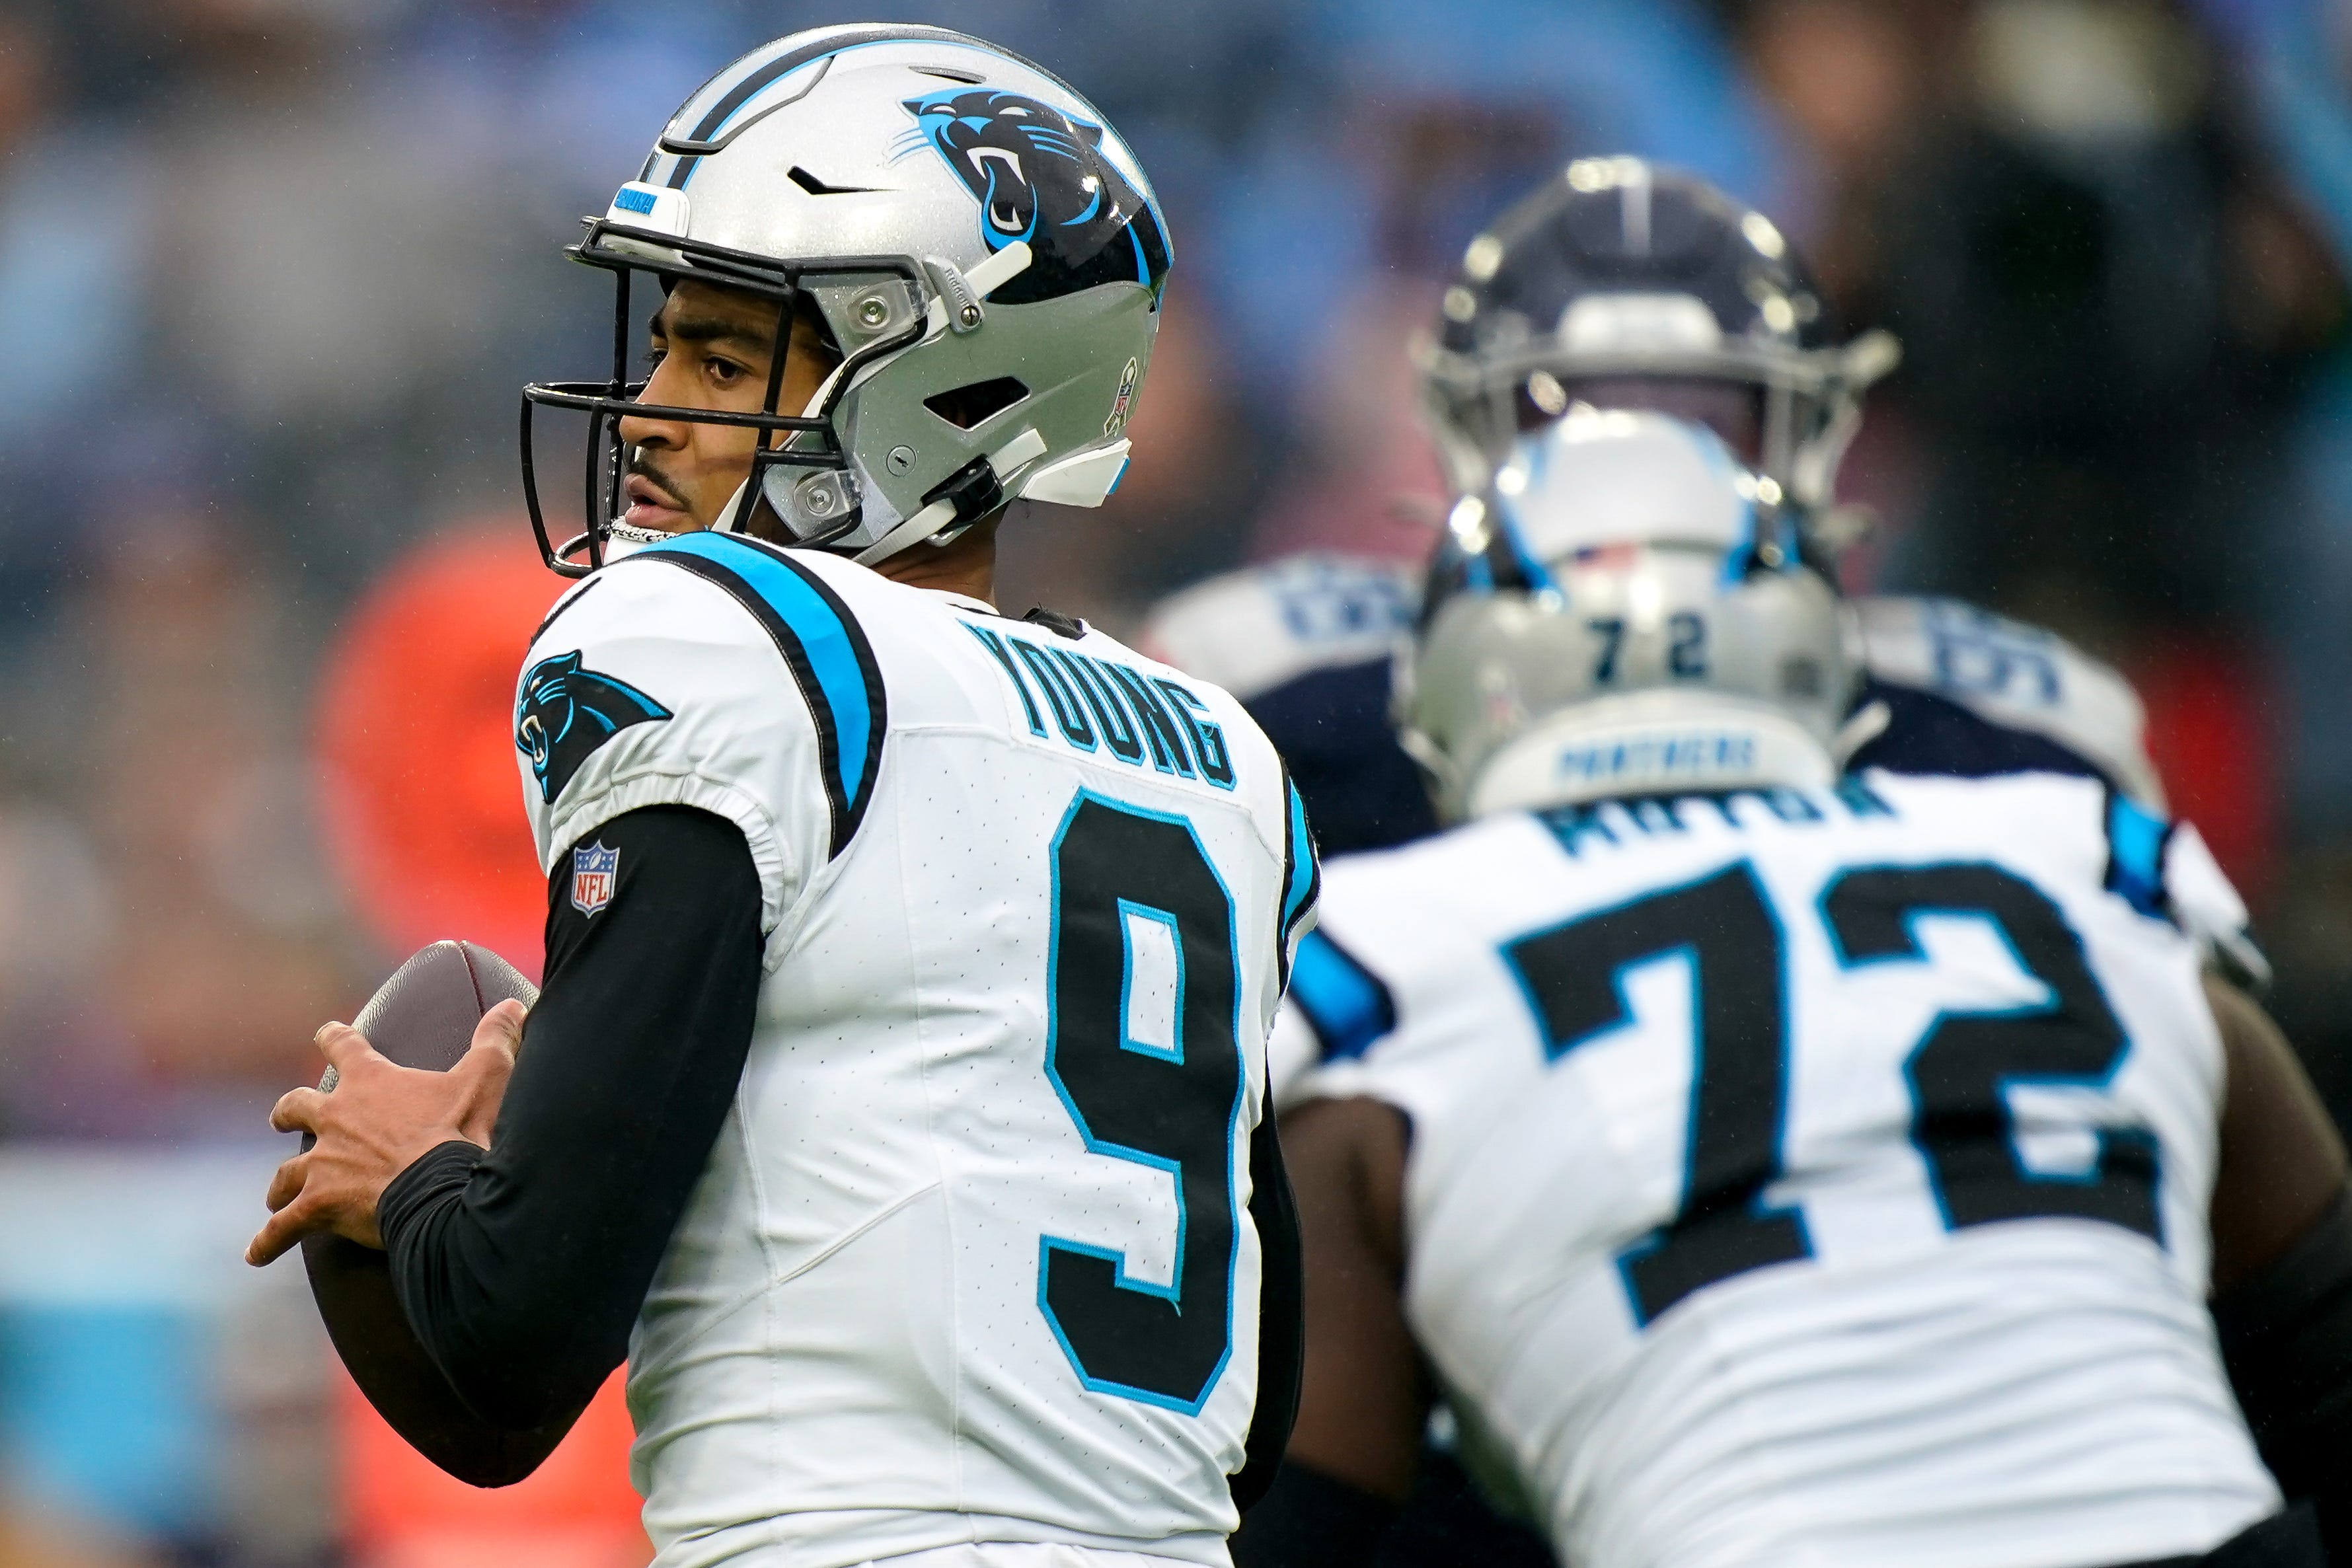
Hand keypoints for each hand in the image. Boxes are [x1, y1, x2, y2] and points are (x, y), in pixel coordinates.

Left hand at [246, 1000, 527, 1266]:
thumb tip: (513, 1005)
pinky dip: (269, 1240)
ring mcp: (322, 1163)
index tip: (326, 1033)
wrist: (440, 1189)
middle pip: (296, 1107)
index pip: (344, 1046)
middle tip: (283, 1117)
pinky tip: (257, 1254)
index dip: (335, 1038)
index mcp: (370, 1082)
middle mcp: (335, 1118)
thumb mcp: (486, 1076)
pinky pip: (284, 1227)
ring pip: (286, 1172)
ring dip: (281, 1182)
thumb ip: (494, 1038)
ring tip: (276, 1194)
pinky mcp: (319, 1205)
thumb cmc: (462, 1130)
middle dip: (289, 1112)